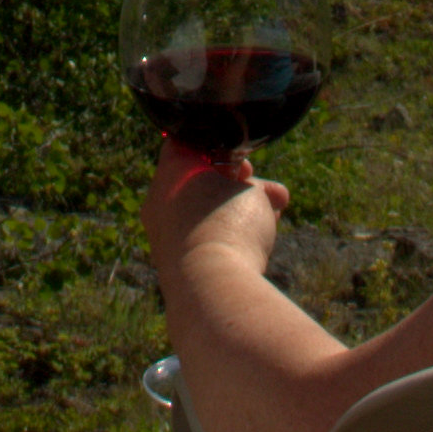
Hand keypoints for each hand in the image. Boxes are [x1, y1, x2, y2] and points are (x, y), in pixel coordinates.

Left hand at [143, 143, 290, 291]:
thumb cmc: (229, 225)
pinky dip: (227, 239)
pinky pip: (203, 242)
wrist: (211, 285)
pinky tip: (259, 243)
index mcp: (170, 172)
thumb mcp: (251, 193)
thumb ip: (254, 188)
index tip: (247, 168)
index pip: (191, 146)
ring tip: (273, 217)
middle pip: (202, 184)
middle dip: (240, 188)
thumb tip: (270, 195)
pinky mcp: (174, 266)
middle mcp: (159, 202)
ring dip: (240, 214)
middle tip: (269, 193)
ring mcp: (163, 236)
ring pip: (205, 215)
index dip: (225, 151)